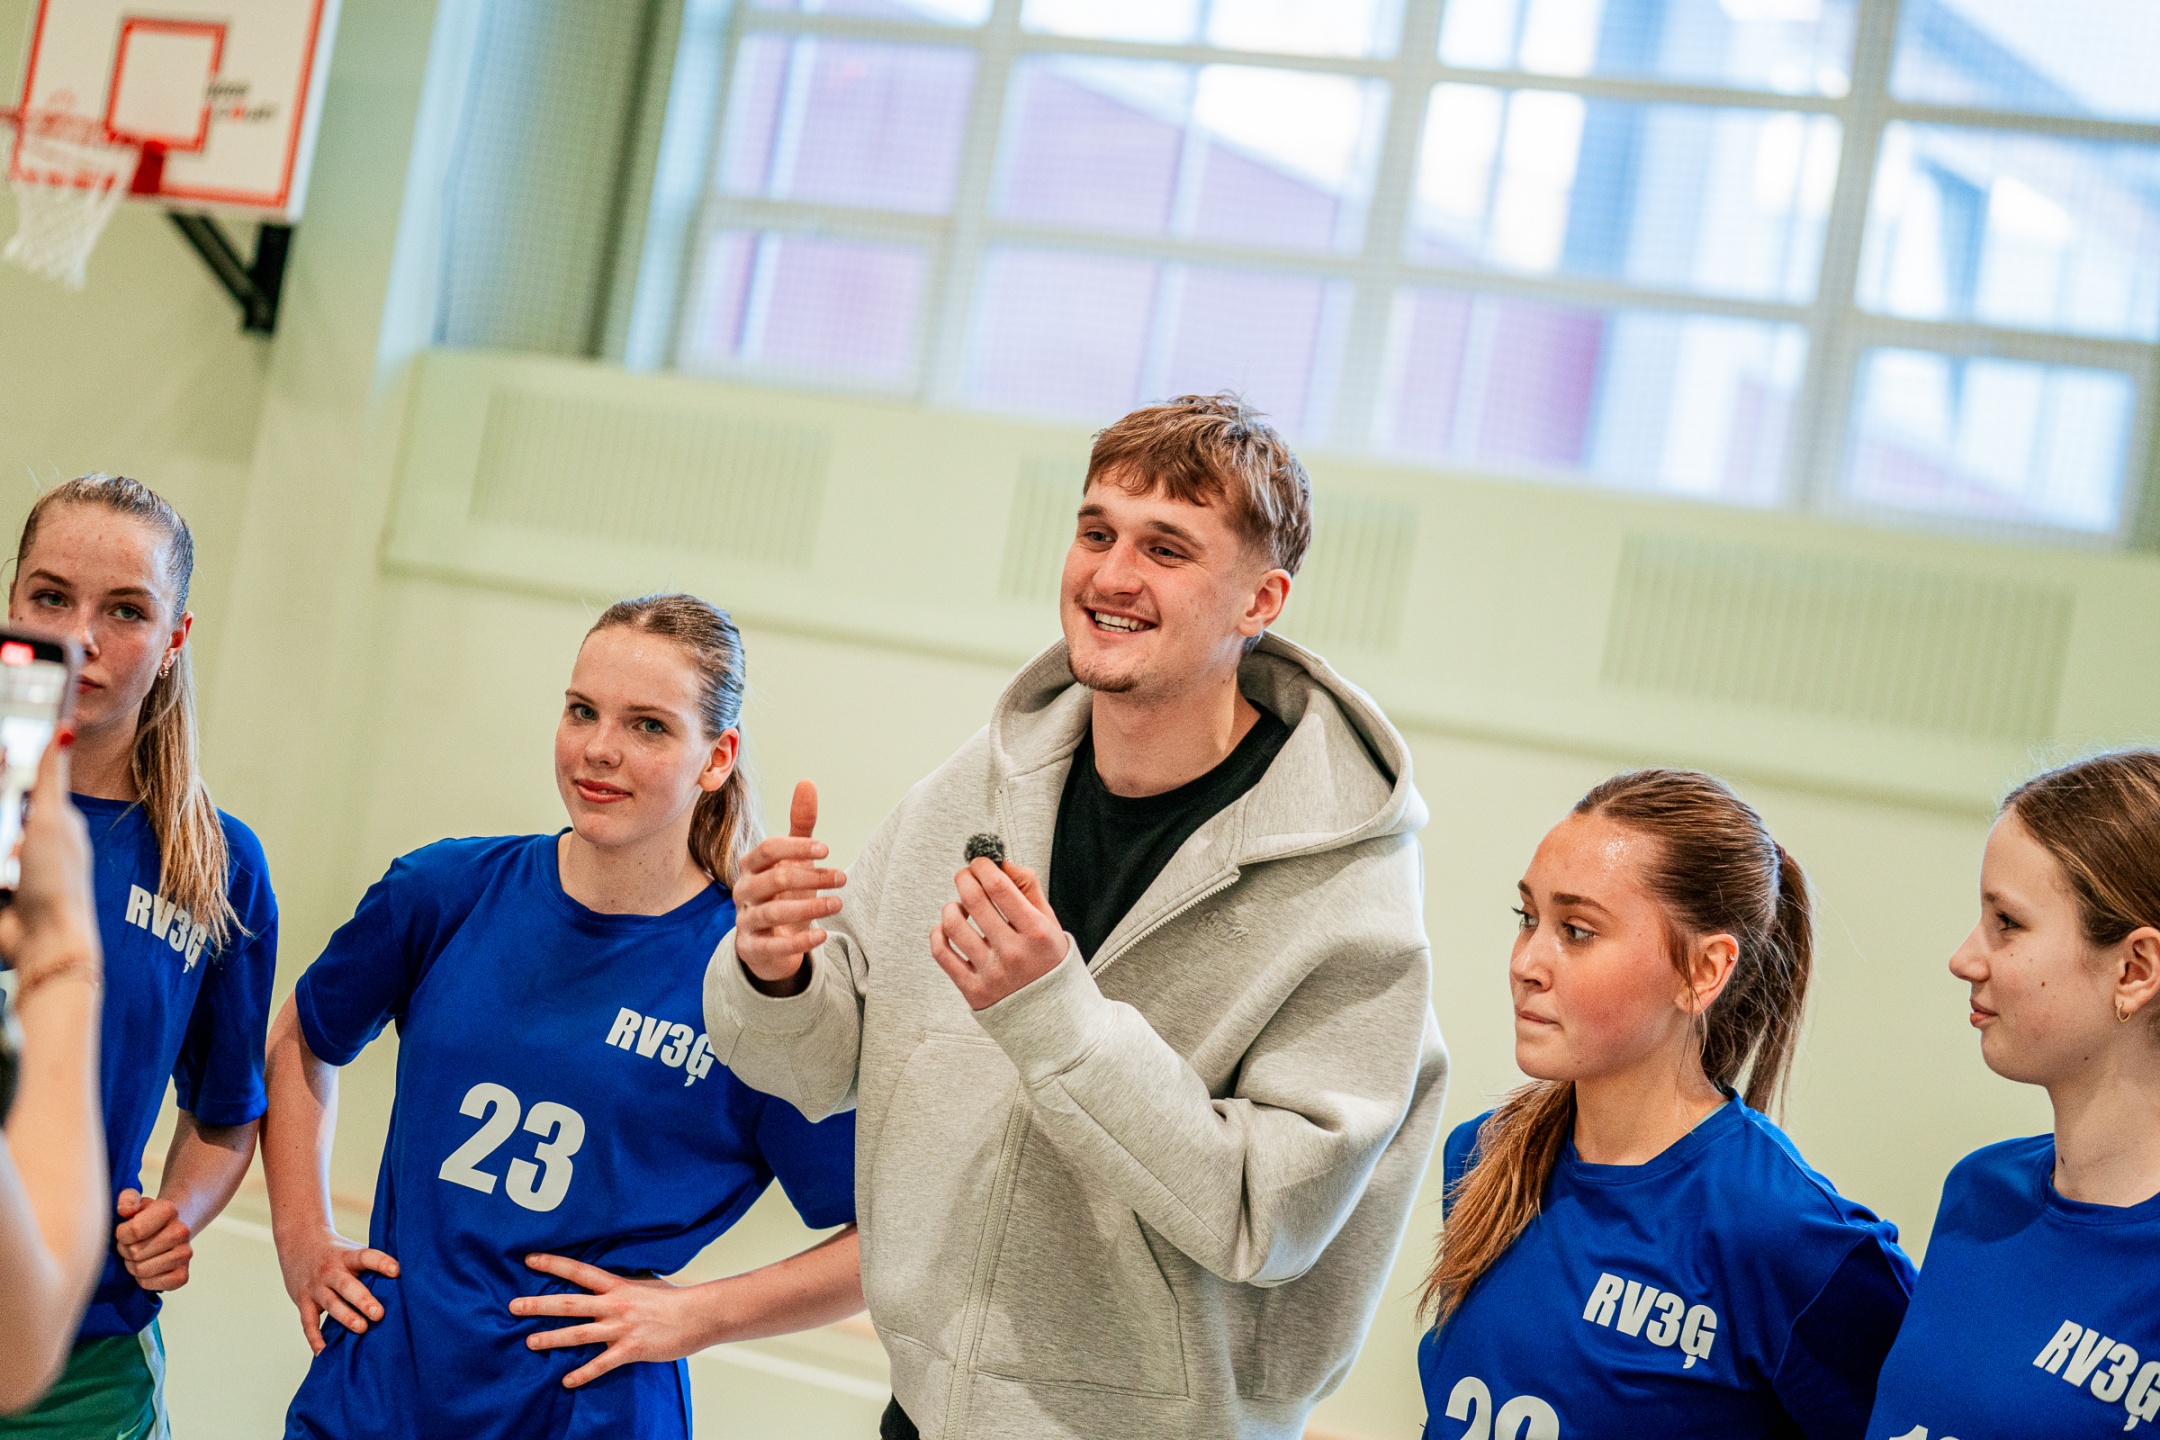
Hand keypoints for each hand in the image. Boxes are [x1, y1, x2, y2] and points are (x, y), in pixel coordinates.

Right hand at [0, 736, 99, 994]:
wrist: (44, 941)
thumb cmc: (56, 881)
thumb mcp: (52, 820)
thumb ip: (49, 776)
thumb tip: (63, 727)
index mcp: (52, 820)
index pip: (16, 784)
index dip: (1, 769)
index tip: (1, 748)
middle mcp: (30, 840)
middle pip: (0, 808)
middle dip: (2, 825)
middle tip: (14, 849)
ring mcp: (10, 865)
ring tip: (9, 876)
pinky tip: (3, 885)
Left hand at [114, 1189, 193, 1290]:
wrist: (172, 1228)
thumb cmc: (147, 1217)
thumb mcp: (135, 1202)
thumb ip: (127, 1199)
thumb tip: (125, 1211)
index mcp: (169, 1210)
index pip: (135, 1230)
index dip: (122, 1234)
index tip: (126, 1231)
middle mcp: (182, 1231)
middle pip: (135, 1252)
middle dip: (126, 1250)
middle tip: (133, 1244)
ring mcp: (185, 1254)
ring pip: (141, 1270)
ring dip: (133, 1265)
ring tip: (139, 1256)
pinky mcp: (183, 1276)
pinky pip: (151, 1284)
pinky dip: (144, 1280)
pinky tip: (148, 1268)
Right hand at [277, 1224, 398, 1352]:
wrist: (298, 1243)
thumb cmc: (337, 1252)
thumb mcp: (353, 1250)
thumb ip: (372, 1264)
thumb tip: (409, 1276)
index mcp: (348, 1256)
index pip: (366, 1257)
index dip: (381, 1263)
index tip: (397, 1271)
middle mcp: (331, 1271)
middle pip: (346, 1286)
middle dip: (363, 1300)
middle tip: (379, 1314)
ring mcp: (315, 1287)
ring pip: (330, 1304)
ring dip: (346, 1317)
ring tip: (362, 1329)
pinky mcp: (302, 1302)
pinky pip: (308, 1323)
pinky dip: (315, 1338)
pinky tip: (323, 1352)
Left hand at [513, 1254, 712, 1387]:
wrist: (699, 1315)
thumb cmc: (673, 1300)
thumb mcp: (644, 1284)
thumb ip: (621, 1285)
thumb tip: (604, 1283)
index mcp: (617, 1286)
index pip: (579, 1272)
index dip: (554, 1265)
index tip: (530, 1260)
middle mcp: (615, 1305)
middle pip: (570, 1304)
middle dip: (539, 1305)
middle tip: (514, 1306)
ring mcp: (621, 1328)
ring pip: (579, 1334)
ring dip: (552, 1339)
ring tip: (529, 1343)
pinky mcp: (631, 1349)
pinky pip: (602, 1364)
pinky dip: (584, 1374)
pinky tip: (567, 1382)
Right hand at [731, 781, 846, 989]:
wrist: (769, 941)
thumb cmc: (782, 892)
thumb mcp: (792, 859)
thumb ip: (800, 825)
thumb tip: (807, 782)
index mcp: (751, 865)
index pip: (768, 849)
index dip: (796, 848)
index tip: (827, 850)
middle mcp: (743, 891)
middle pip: (772, 879)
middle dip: (811, 877)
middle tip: (842, 878)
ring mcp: (745, 920)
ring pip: (772, 913)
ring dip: (810, 906)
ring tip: (838, 903)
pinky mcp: (751, 948)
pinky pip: (771, 947)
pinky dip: (799, 942)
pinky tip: (823, 936)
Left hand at [929, 858, 1066, 1009]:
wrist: (1051, 1016)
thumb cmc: (1049, 962)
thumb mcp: (1051, 923)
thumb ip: (1028, 888)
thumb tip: (1000, 863)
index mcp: (1037, 932)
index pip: (999, 886)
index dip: (983, 866)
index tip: (980, 862)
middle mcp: (1014, 953)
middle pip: (973, 900)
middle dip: (964, 878)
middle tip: (965, 876)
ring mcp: (992, 974)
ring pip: (953, 925)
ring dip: (950, 907)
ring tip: (958, 906)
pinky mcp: (973, 991)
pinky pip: (942, 954)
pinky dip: (938, 933)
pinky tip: (946, 928)